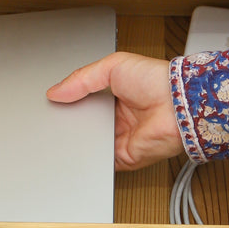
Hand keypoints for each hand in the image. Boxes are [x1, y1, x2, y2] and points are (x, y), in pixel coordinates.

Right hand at [46, 51, 184, 170]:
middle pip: (81, 125)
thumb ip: (81, 78)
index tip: (51, 104)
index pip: (82, 102)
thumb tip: (56, 91)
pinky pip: (99, 161)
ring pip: (87, 144)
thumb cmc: (156, 81)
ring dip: (75, 141)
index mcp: (113, 96)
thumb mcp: (112, 66)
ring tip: (60, 133)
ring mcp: (118, 139)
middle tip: (51, 120)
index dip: (66, 103)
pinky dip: (88, 158)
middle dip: (67, 123)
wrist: (177, 105)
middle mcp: (115, 118)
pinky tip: (77, 150)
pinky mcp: (122, 157)